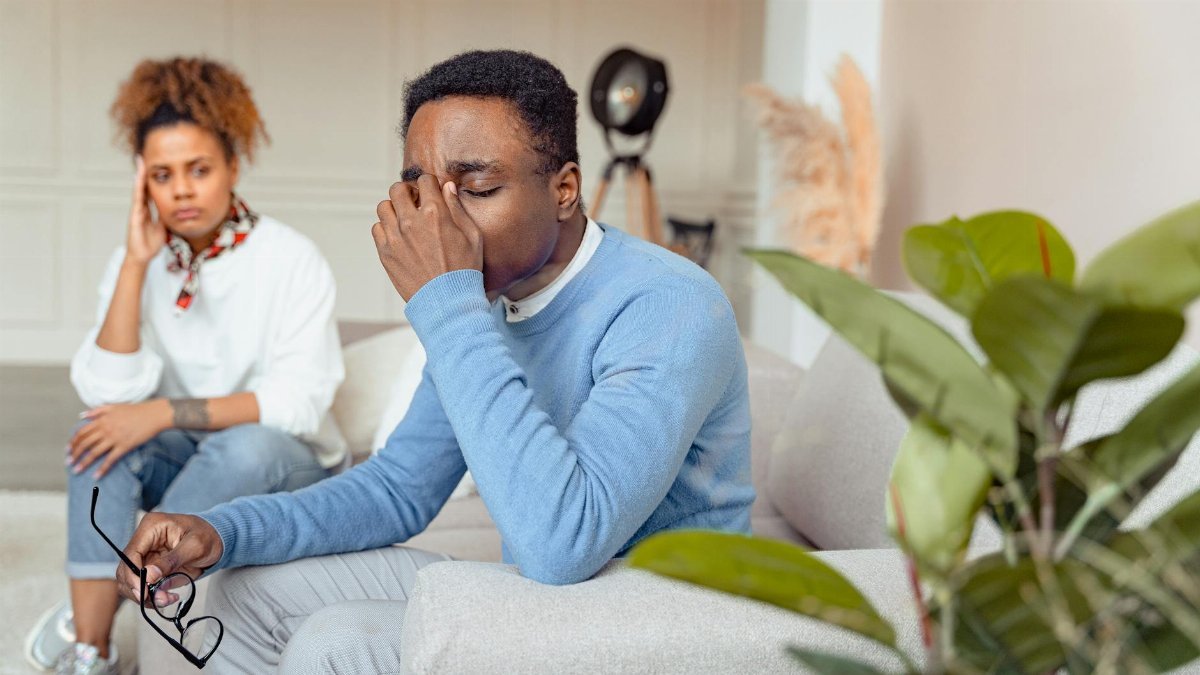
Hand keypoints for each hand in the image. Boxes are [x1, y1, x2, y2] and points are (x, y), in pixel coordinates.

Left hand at [68, 400, 169, 478]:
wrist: (154, 414)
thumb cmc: (136, 410)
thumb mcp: (114, 406)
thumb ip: (97, 411)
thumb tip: (82, 415)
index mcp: (102, 420)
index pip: (82, 432)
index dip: (73, 442)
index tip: (68, 449)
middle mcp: (106, 429)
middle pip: (85, 444)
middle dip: (75, 454)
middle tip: (69, 462)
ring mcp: (115, 438)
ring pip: (94, 453)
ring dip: (83, 463)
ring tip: (76, 471)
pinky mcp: (125, 446)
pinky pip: (110, 459)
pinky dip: (102, 469)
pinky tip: (96, 476)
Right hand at [117, 512, 222, 604]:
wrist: (218, 540)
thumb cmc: (208, 536)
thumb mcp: (195, 546)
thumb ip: (171, 561)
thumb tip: (148, 576)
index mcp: (151, 527)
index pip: (130, 553)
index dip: (133, 575)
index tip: (144, 593)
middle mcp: (144, 541)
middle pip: (125, 570)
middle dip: (139, 589)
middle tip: (159, 600)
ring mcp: (145, 555)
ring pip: (131, 582)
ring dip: (145, 596)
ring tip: (167, 599)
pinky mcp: (150, 569)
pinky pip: (143, 587)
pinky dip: (152, 597)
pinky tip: (168, 597)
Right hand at [125, 156, 167, 265]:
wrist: (142, 256)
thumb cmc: (151, 241)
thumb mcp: (163, 225)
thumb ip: (166, 215)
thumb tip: (175, 207)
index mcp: (147, 209)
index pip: (149, 190)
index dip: (152, 177)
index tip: (154, 164)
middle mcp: (140, 208)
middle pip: (142, 186)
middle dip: (142, 172)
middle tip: (143, 157)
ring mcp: (136, 212)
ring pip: (138, 191)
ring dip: (139, 177)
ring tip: (140, 163)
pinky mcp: (134, 218)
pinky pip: (137, 202)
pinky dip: (137, 192)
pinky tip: (138, 182)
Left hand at [372, 175, 482, 300]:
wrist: (447, 301)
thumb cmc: (464, 270)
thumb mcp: (472, 236)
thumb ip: (457, 208)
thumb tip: (447, 187)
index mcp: (435, 213)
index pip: (424, 180)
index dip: (429, 184)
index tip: (431, 192)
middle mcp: (411, 221)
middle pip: (397, 189)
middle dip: (407, 192)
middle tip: (415, 202)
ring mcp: (395, 237)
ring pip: (384, 207)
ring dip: (395, 209)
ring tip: (405, 219)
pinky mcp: (385, 253)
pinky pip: (377, 228)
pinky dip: (386, 228)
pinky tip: (399, 236)